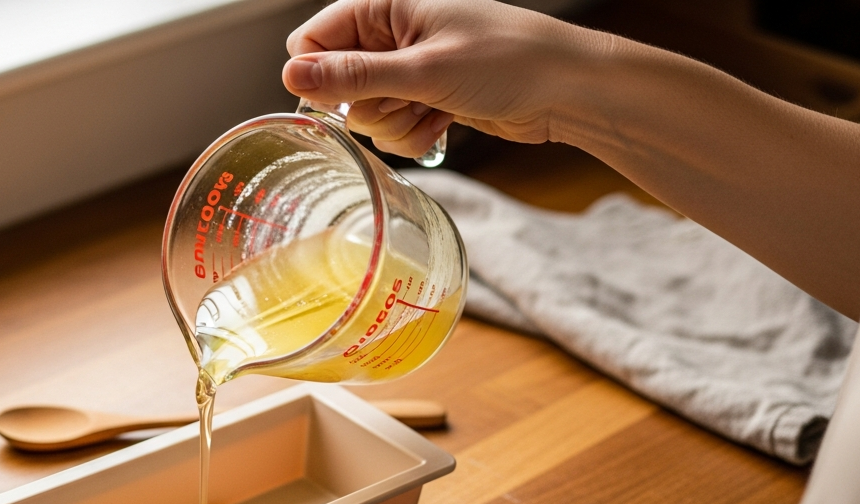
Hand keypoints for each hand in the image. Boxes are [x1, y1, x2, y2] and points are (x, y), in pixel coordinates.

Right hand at [281, 0, 607, 154]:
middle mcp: (391, 33)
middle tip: (410, 99)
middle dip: (369, 107)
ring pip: (365, 114)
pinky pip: (392, 128)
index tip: (347, 99)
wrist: (568, 89)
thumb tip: (291, 77)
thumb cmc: (509, 60)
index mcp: (385, 5)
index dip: (320, 76)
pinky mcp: (425, 97)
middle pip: (337, 85)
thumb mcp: (423, 69)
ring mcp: (408, 68)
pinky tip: (444, 124)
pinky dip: (414, 134)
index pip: (312, 41)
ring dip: (395, 124)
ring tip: (435, 111)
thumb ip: (353, 77)